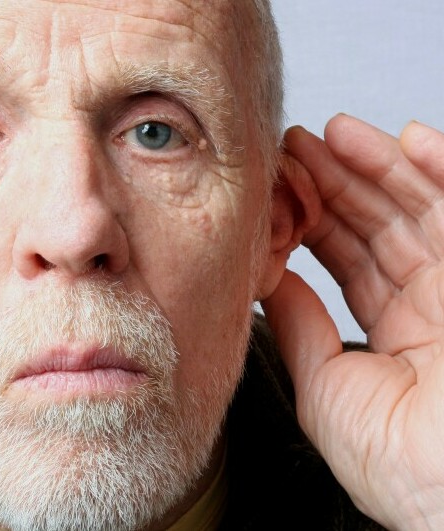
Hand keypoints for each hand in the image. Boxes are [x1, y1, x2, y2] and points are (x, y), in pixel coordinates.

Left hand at [262, 115, 443, 528]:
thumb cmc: (398, 463)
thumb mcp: (325, 387)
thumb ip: (301, 327)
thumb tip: (268, 282)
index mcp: (393, 334)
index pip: (351, 260)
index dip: (318, 220)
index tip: (284, 188)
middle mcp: (432, 305)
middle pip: (383, 226)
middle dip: (342, 182)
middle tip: (297, 145)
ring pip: (422, 208)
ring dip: (383, 164)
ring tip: (337, 131)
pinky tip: (412, 138)